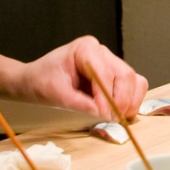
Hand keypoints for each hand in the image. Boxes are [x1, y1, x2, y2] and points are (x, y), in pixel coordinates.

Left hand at [12, 37, 150, 118]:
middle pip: (125, 75)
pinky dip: (131, 101)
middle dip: (121, 100)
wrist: (35, 81)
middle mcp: (101, 52)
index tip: (104, 115)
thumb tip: (100, 113)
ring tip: (117, 118)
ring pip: (134, 80)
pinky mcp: (114, 75)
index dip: (107, 96)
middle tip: (112, 120)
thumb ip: (78, 103)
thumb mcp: (56, 94)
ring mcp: (110, 62)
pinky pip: (133, 86)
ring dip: (129, 102)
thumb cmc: (41, 82)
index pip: (105, 72)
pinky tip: (119, 113)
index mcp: (85, 49)